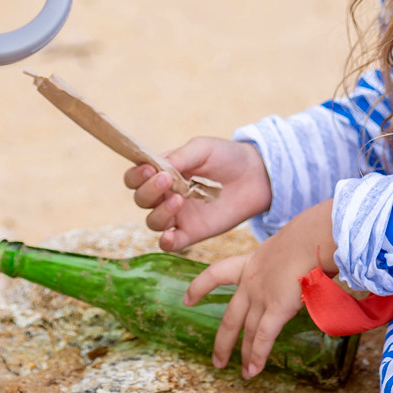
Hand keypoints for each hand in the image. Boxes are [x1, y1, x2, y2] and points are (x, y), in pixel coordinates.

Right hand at [124, 136, 271, 251]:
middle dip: (149, 191)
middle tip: (167, 180)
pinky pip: (171, 243)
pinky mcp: (192, 232)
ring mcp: (178, 216)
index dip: (136, 175)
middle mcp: (165, 195)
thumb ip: (179, 157)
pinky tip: (171, 235)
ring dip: (160, 212)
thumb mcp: (202, 149)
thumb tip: (155, 166)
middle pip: (140, 199)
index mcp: (163, 172)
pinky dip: (166, 241)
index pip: (135, 177)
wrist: (257, 176)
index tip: (150, 169)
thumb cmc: (227, 157)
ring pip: (153, 222)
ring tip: (180, 200)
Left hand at [182, 199, 335, 377]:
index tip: (187, 299)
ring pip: (246, 330)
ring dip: (244, 354)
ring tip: (242, 373)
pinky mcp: (276, 309)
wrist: (312, 238)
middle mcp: (251, 283)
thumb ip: (290, 263)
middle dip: (223, 340)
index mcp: (251, 263)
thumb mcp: (289, 247)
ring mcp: (261, 297)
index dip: (200, 286)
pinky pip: (263, 337)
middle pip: (231, 316)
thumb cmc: (309, 237)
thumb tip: (305, 269)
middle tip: (217, 360)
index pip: (216, 274)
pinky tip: (253, 370)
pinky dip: (257, 355)